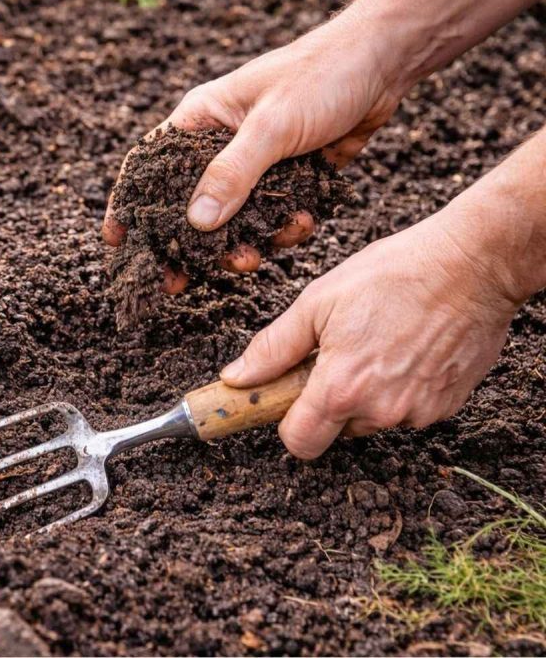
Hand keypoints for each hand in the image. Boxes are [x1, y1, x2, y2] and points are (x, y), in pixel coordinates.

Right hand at [103, 7, 406, 280]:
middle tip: (183, 282)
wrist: (385, 64)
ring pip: (235, 221)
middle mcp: (220, 146)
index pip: (148, 167)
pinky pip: (273, 218)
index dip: (128, 206)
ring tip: (258, 257)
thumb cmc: (321, 75)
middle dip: (190, 247)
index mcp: (201, 121)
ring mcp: (255, 165)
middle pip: (190, 207)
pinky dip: (284, 229)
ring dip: (246, 243)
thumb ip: (232, 174)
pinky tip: (303, 222)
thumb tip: (195, 223)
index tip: (116, 245)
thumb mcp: (272, 126)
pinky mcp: (287, 179)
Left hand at [218, 205, 519, 458]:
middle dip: (327, 402)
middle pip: (334, 431)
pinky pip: (407, 410)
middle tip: (335, 355)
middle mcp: (381, 411)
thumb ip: (273, 348)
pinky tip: (406, 349)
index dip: (287, 422)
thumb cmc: (392, 275)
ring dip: (365, 395)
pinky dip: (399, 389)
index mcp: (342, 388)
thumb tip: (235, 378)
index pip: (299, 442)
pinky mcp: (447, 406)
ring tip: (375, 344)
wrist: (472, 264)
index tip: (288, 397)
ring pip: (371, 420)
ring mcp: (419, 412)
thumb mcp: (317, 303)